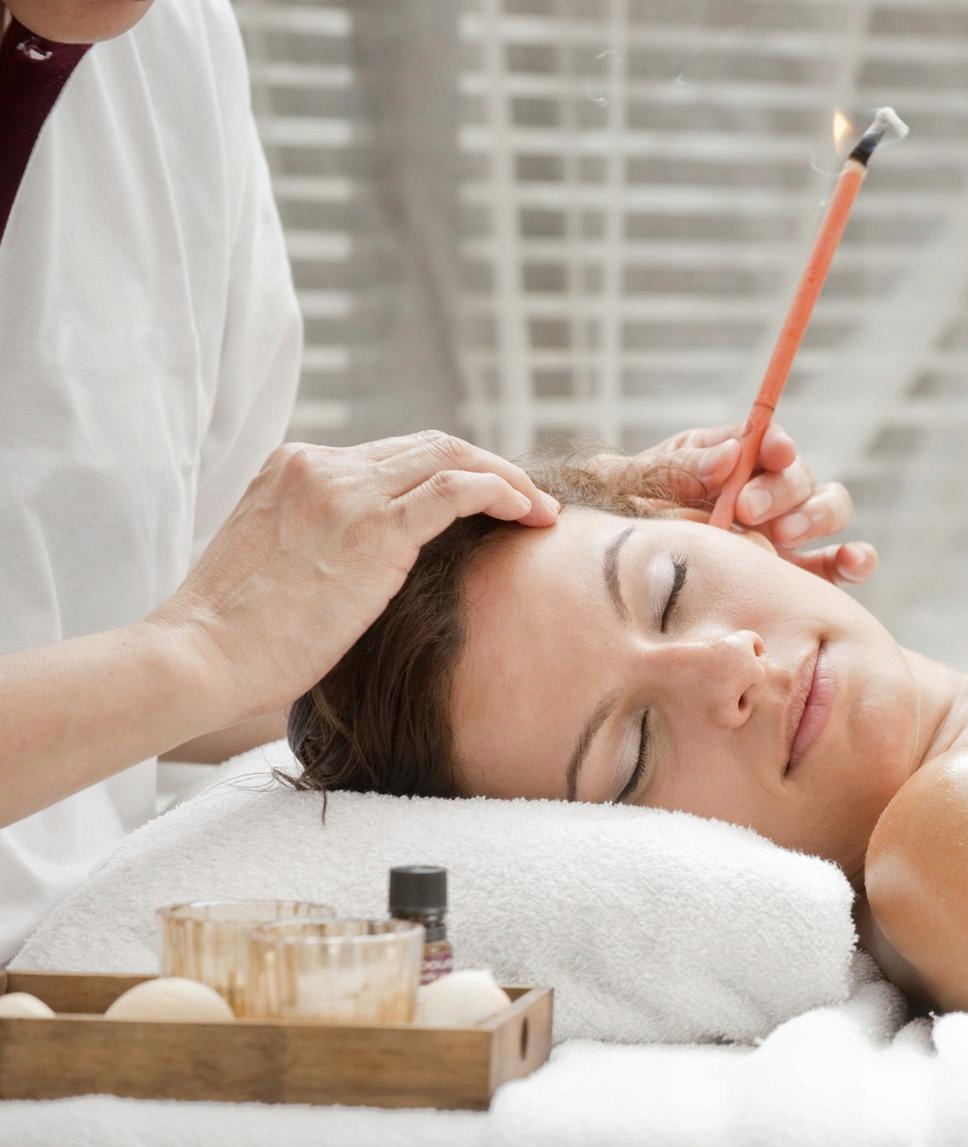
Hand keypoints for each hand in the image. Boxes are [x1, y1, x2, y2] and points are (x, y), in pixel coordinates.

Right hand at [149, 431, 557, 718]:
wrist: (200, 657)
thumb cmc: (236, 638)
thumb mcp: (280, 564)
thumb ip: (325, 544)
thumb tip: (374, 574)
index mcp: (293, 467)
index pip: (391, 453)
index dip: (448, 472)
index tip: (486, 503)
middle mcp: (320, 465)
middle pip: (427, 445)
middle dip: (488, 467)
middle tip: (528, 502)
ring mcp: (346, 491)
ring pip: (451, 455)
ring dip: (507, 478)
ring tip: (542, 511)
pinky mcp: (372, 529)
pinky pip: (458, 488)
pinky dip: (503, 491)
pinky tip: (530, 515)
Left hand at [602, 422, 876, 585]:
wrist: (617, 590)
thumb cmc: (619, 523)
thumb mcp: (629, 488)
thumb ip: (674, 468)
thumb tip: (730, 455)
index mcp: (728, 462)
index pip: (766, 440)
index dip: (776, 442)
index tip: (771, 451)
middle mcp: (766, 493)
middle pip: (800, 474)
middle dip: (781, 487)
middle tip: (747, 510)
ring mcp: (788, 535)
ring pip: (829, 508)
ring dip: (815, 515)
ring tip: (782, 534)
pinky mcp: (803, 578)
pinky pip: (842, 564)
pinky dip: (856, 560)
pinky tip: (848, 564)